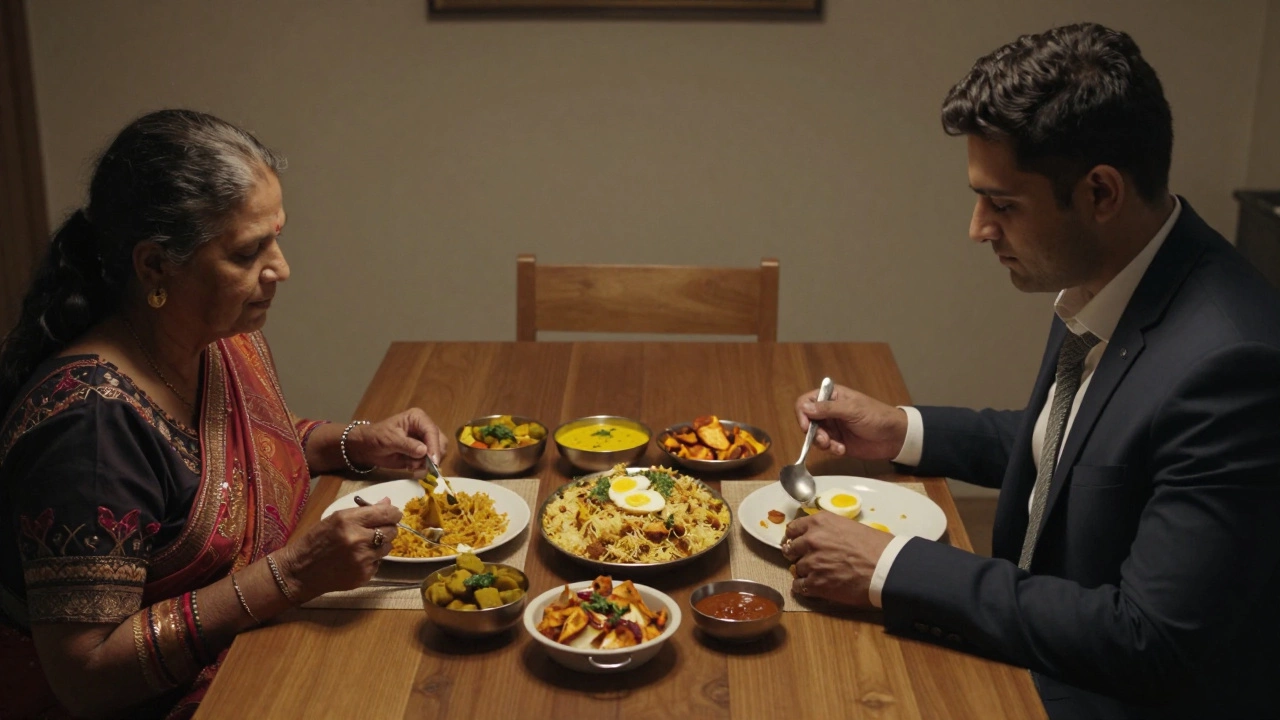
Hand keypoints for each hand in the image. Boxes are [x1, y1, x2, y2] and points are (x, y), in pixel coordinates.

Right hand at [277, 497, 401, 598]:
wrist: (300, 571)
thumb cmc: (315, 541)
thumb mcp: (335, 518)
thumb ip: (363, 511)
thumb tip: (387, 502)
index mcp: (349, 520)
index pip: (386, 513)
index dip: (393, 513)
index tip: (393, 514)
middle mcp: (358, 539)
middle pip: (391, 531)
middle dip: (388, 528)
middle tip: (377, 529)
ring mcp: (362, 559)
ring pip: (387, 547)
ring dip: (380, 544)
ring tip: (363, 545)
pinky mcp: (364, 575)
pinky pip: (378, 563)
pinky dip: (372, 560)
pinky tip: (356, 559)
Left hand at [348, 408, 448, 470]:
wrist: (366, 448)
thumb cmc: (376, 437)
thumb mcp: (390, 439)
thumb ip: (408, 445)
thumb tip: (424, 451)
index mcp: (418, 418)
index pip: (432, 431)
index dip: (434, 446)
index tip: (433, 461)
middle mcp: (424, 428)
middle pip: (440, 442)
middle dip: (433, 456)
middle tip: (424, 466)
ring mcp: (424, 441)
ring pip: (437, 454)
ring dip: (426, 463)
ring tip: (411, 466)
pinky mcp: (421, 453)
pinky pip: (429, 463)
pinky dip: (422, 467)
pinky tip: (410, 467)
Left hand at [781, 511, 893, 606]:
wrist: (886, 568)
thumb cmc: (876, 545)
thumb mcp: (849, 526)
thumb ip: (830, 530)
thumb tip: (824, 537)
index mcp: (819, 522)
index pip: (793, 528)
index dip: (795, 537)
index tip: (798, 542)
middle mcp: (811, 540)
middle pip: (791, 549)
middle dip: (797, 555)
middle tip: (807, 560)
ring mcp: (811, 562)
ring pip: (796, 569)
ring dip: (804, 572)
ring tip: (817, 575)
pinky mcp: (815, 583)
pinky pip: (798, 586)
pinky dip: (803, 587)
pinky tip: (812, 587)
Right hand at [794, 384, 907, 459]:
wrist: (894, 437)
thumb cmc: (876, 416)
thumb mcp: (852, 410)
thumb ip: (828, 409)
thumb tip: (804, 408)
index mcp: (832, 396)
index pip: (806, 402)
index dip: (802, 414)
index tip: (805, 427)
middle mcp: (829, 411)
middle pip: (807, 421)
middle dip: (813, 432)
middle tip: (824, 440)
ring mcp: (832, 427)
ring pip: (814, 436)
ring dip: (822, 443)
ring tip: (836, 446)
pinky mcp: (837, 441)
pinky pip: (825, 447)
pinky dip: (831, 449)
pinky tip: (842, 450)